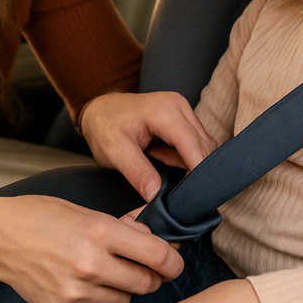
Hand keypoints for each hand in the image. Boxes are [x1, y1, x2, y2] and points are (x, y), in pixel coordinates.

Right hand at [0, 195, 183, 302]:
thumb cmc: (41, 217)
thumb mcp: (86, 212)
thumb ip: (123, 228)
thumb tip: (158, 239)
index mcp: (100, 231)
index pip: (158, 255)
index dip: (173, 261)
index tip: (174, 262)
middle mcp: (90, 264)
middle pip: (147, 283)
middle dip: (151, 276)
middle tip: (143, 267)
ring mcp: (76, 291)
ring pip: (125, 302)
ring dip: (124, 290)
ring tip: (107, 273)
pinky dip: (100, 302)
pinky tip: (86, 285)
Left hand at [80, 92, 215, 199]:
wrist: (99, 110)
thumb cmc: (104, 126)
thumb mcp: (115, 152)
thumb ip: (138, 173)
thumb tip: (156, 196)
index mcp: (165, 111)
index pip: (194, 146)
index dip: (199, 172)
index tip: (196, 197)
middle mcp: (179, 106)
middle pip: (203, 146)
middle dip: (192, 170)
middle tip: (170, 187)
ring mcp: (183, 110)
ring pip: (201, 146)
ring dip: (185, 162)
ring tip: (155, 159)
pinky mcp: (183, 118)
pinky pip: (194, 143)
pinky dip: (181, 156)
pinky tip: (159, 154)